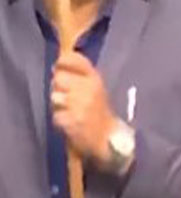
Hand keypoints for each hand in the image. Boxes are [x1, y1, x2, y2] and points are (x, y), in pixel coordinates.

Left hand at [51, 53, 117, 169]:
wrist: (108, 137)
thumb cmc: (99, 111)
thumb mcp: (95, 88)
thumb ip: (79, 77)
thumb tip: (56, 68)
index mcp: (96, 79)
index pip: (76, 60)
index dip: (64, 61)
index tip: (59, 66)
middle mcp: (89, 88)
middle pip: (59, 78)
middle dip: (59, 88)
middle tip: (68, 97)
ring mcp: (80, 104)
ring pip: (55, 97)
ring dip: (59, 105)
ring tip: (70, 110)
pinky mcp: (72, 120)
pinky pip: (55, 115)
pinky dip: (60, 119)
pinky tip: (71, 121)